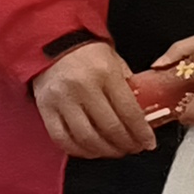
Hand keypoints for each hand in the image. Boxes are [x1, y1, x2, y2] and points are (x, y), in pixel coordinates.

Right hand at [32, 39, 152, 160]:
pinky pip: (62, 138)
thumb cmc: (87, 52)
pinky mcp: (45, 109)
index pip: (129, 111)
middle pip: (109, 127)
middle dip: (126, 144)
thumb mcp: (115, 61)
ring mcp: (62, 100)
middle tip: (133, 148)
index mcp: (105, 73)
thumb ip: (128, 86)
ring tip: (115, 151)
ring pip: (86, 137)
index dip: (141, 132)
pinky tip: (90, 150)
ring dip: (104, 151)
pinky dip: (78, 150)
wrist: (52, 41)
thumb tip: (142, 113)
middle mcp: (82, 87)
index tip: (148, 143)